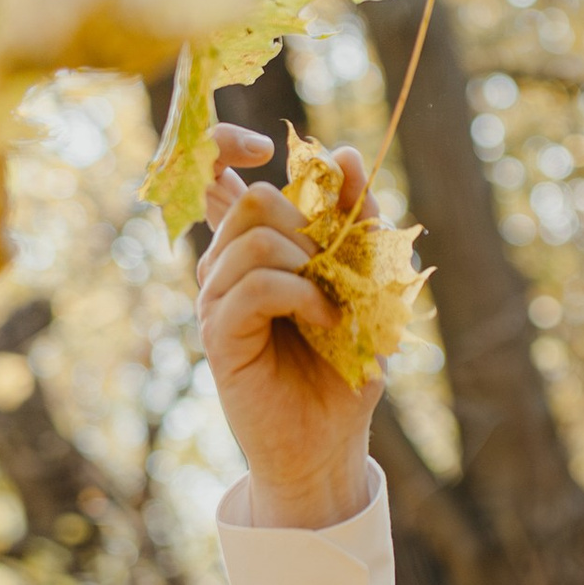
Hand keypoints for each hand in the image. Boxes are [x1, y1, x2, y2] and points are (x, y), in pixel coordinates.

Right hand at [196, 125, 378, 529]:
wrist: (331, 442)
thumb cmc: (346, 363)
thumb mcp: (369, 280)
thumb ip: (359, 219)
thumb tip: (346, 153)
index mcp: (253, 246)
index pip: (213, 172)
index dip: (222, 142)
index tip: (261, 145)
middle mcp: (225, 267)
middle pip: (251, 198)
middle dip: (307, 224)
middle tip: (336, 271)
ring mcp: (216, 299)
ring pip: (253, 237)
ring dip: (309, 263)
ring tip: (335, 304)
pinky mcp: (219, 334)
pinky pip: (255, 285)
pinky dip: (302, 295)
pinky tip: (325, 320)